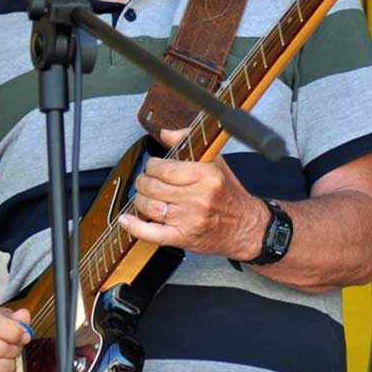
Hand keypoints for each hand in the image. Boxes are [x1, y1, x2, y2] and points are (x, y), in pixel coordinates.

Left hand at [118, 128, 267, 259]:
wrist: (245, 226)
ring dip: (140, 200)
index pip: (165, 168)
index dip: (152, 166)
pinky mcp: (184, 238)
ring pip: (150, 207)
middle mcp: (198, 197)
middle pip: (154, 187)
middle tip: (146, 181)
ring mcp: (190, 219)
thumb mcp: (215, 162)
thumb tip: (165, 133)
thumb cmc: (229, 193)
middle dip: (144, 182)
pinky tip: (126, 220)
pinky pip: (152, 233)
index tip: (154, 166)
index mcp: (206, 176)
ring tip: (144, 197)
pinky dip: (135, 226)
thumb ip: (188, 143)